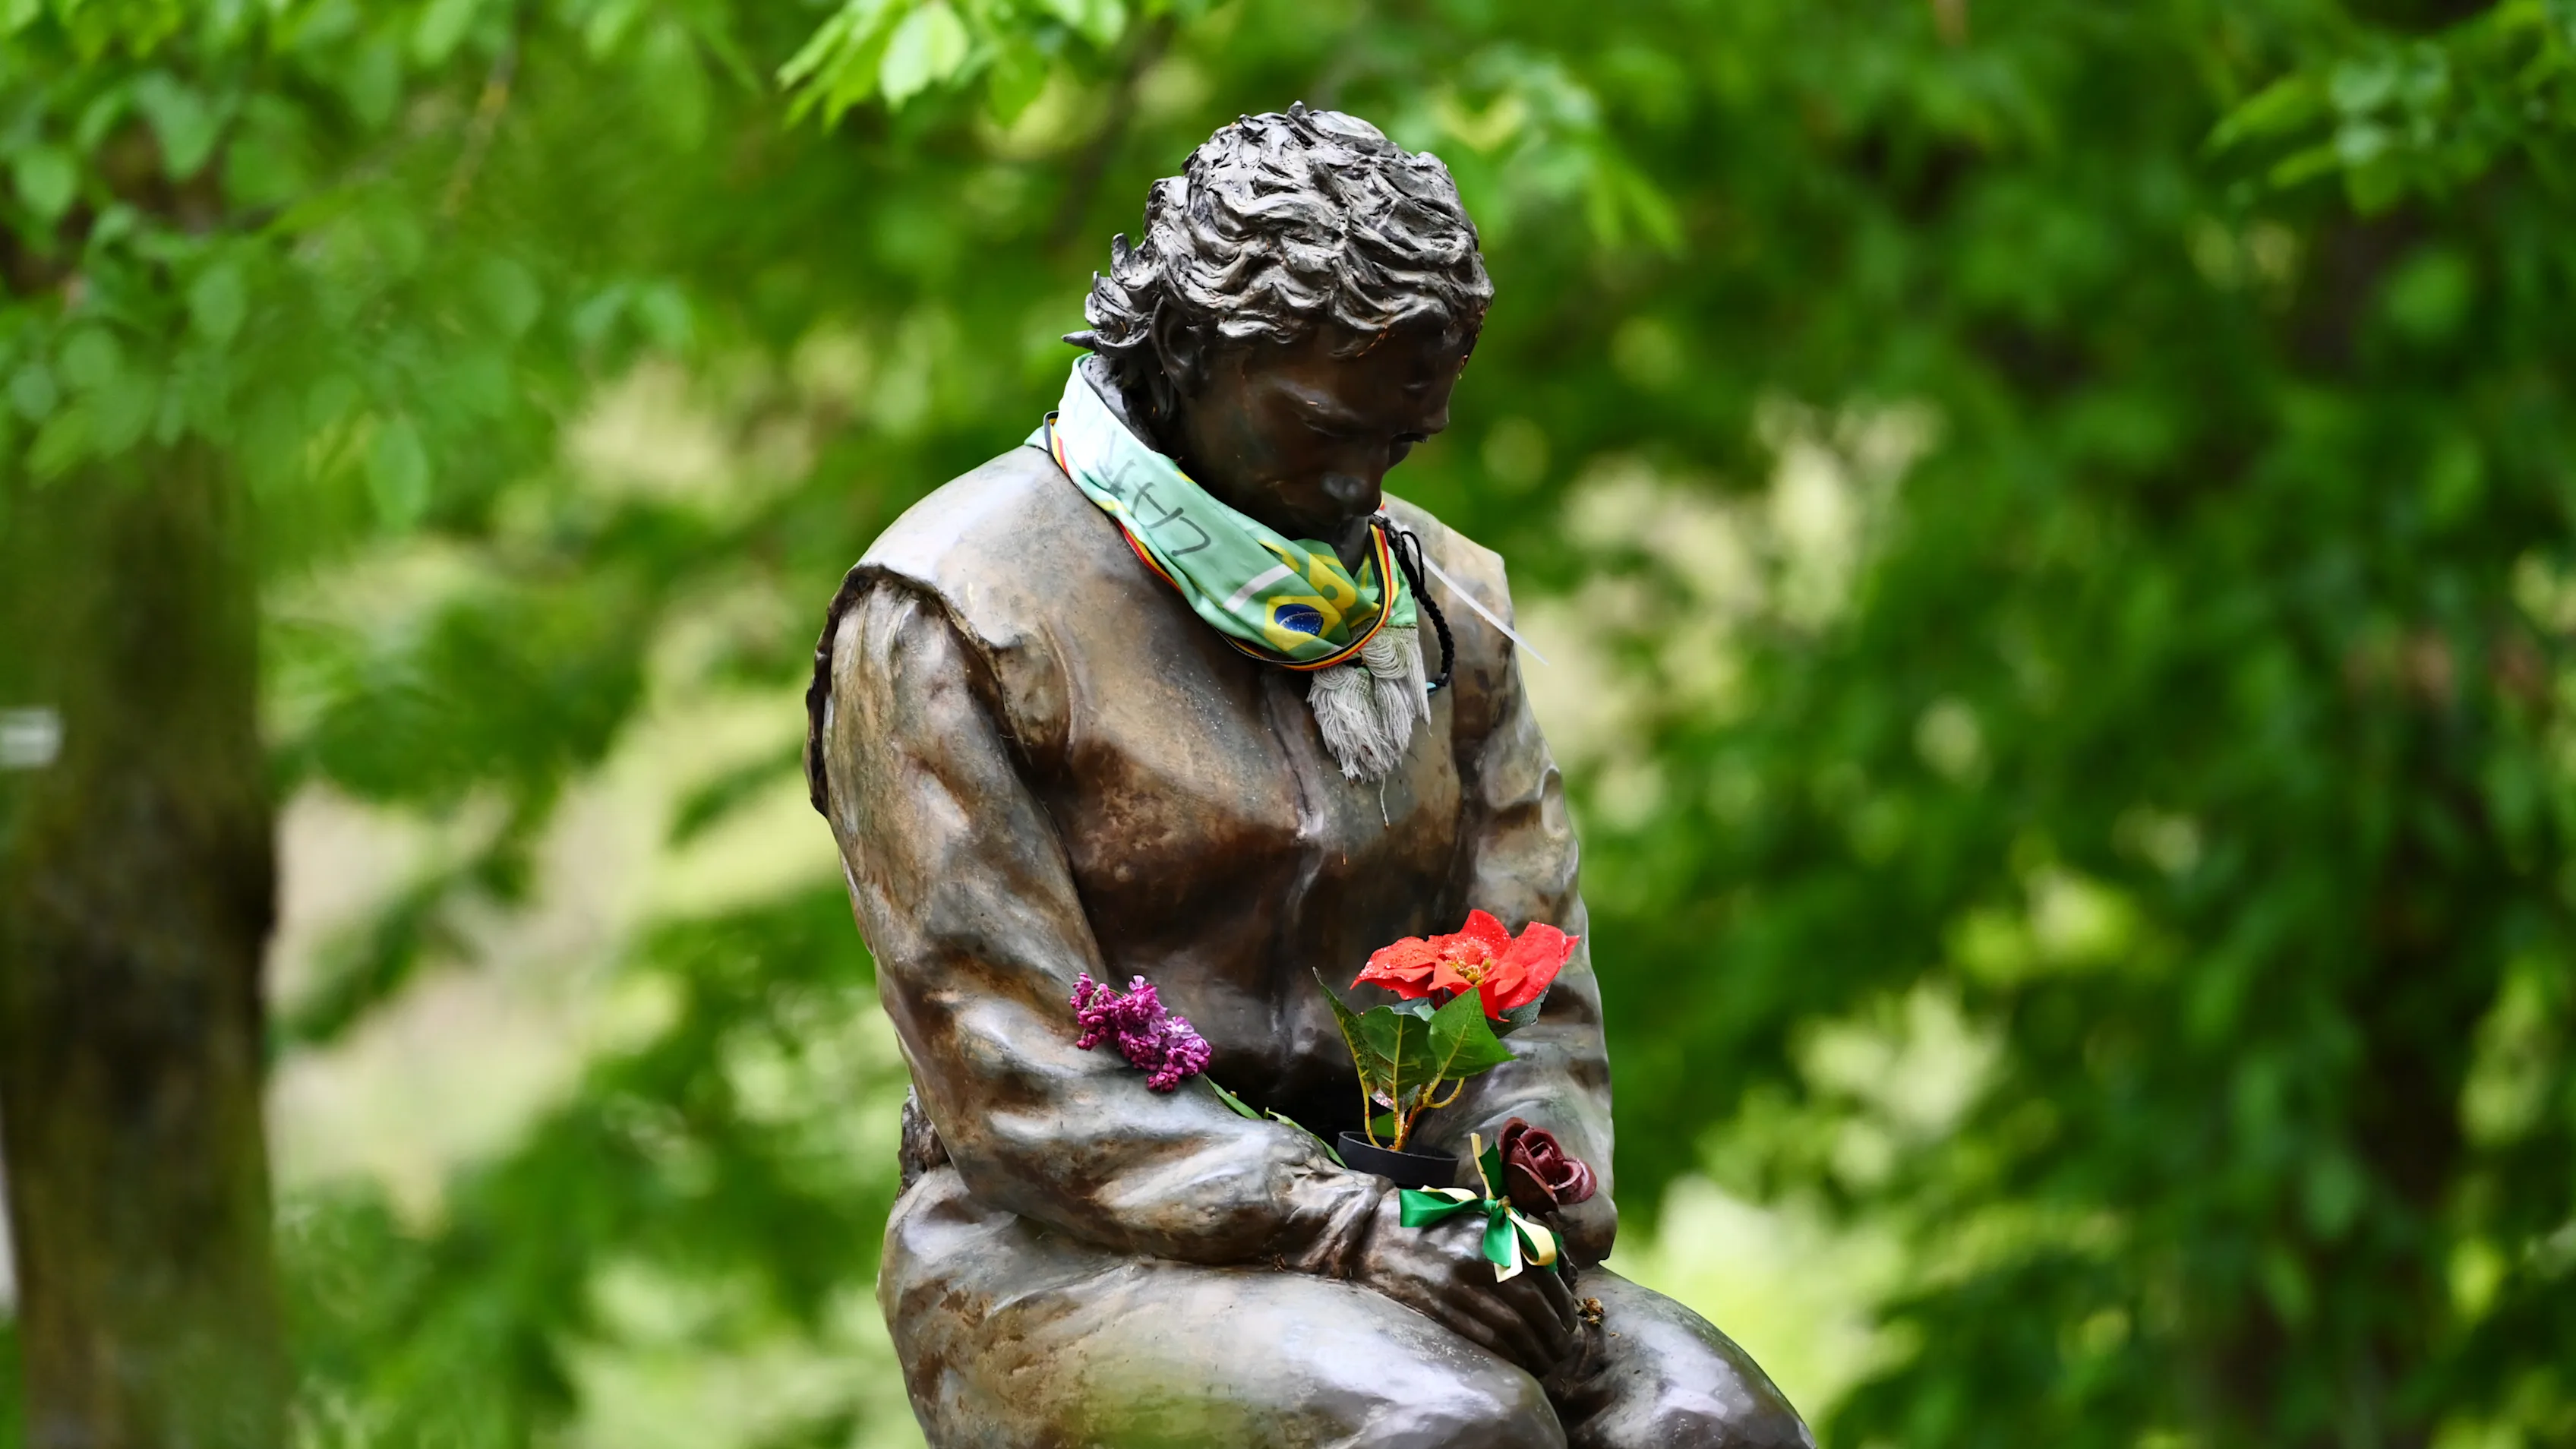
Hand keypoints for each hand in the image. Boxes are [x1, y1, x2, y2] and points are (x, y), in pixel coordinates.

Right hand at [1349, 1190, 1579, 1376]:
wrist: (1379, 1235)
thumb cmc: (1438, 1226)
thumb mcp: (1481, 1218)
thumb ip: (1521, 1238)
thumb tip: (1562, 1272)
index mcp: (1492, 1234)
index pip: (1543, 1277)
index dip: (1563, 1305)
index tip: (1571, 1322)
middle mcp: (1477, 1260)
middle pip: (1531, 1308)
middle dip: (1554, 1334)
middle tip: (1563, 1349)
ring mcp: (1456, 1288)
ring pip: (1510, 1330)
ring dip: (1535, 1352)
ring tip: (1547, 1362)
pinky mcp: (1439, 1311)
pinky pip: (1483, 1342)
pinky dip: (1508, 1357)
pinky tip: (1519, 1363)